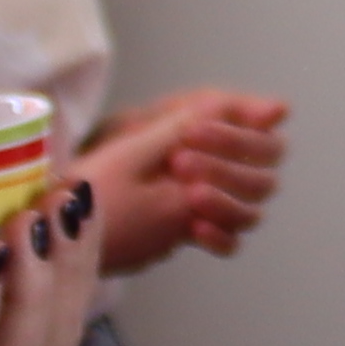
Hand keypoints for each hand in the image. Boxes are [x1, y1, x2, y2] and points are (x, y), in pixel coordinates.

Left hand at [82, 88, 291, 271]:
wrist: (63, 226)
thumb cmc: (99, 177)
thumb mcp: (153, 140)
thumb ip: (217, 119)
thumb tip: (281, 107)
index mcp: (207, 130)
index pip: (261, 131)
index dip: (234, 134)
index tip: (191, 137)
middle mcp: (217, 161)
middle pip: (264, 169)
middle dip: (227, 169)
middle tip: (180, 169)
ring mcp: (209, 197)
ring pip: (253, 205)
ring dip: (226, 203)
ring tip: (187, 203)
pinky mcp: (196, 228)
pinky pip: (232, 237)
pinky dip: (220, 235)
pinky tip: (194, 231)